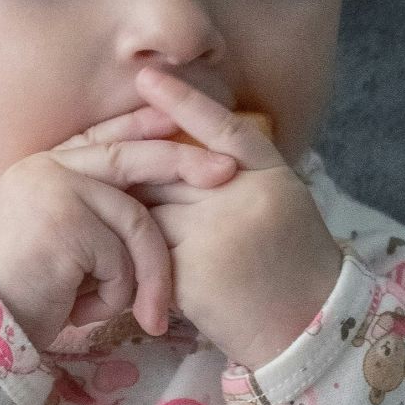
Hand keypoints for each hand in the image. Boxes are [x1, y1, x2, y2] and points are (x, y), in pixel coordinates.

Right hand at [0, 104, 239, 350]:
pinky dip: (115, 294)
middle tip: (225, 171)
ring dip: (144, 274)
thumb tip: (150, 195)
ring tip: (139, 312)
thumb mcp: (61, 240)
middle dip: (183, 163)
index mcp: (41, 167)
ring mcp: (53, 189)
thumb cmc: (25, 293)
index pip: (102, 137)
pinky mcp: (64, 220)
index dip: (143, 126)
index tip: (180, 119)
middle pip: (130, 159)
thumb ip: (92, 209)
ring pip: (135, 221)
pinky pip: (121, 257)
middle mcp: (44, 169)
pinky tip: (81, 310)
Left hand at [128, 66, 343, 368]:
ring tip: (100, 208)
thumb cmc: (291, 260)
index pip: (221, 127)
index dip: (183, 100)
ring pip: (150, 207)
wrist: (307, 328)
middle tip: (97, 153)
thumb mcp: (280, 199)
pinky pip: (145, 247)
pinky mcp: (189, 275)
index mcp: (271, 175)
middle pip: (170, 167)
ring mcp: (215, 236)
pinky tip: (115, 250)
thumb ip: (237, 171)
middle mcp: (244, 199)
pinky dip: (130, 247)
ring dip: (126, 210)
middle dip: (134, 165)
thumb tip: (179, 138)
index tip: (147, 76)